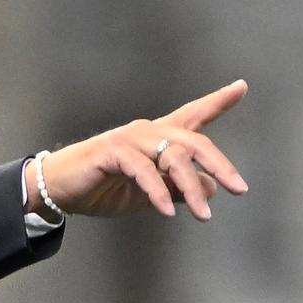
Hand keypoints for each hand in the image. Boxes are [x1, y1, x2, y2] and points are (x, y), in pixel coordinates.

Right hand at [32, 80, 249, 221]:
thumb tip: (209, 190)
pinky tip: (167, 211)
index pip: (193, 116)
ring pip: (173, 157)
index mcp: (158, 138)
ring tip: (203, 215)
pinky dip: (158, 192)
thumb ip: (177, 189)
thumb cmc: (104, 188)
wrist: (61, 190)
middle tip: (239, 188)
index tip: (241, 87)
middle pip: (193, 142)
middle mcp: (148, 132)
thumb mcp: (148, 194)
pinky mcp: (112, 152)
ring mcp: (130, 139)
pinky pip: (143, 170)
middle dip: (219, 165)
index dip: (218, 101)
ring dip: (191, 187)